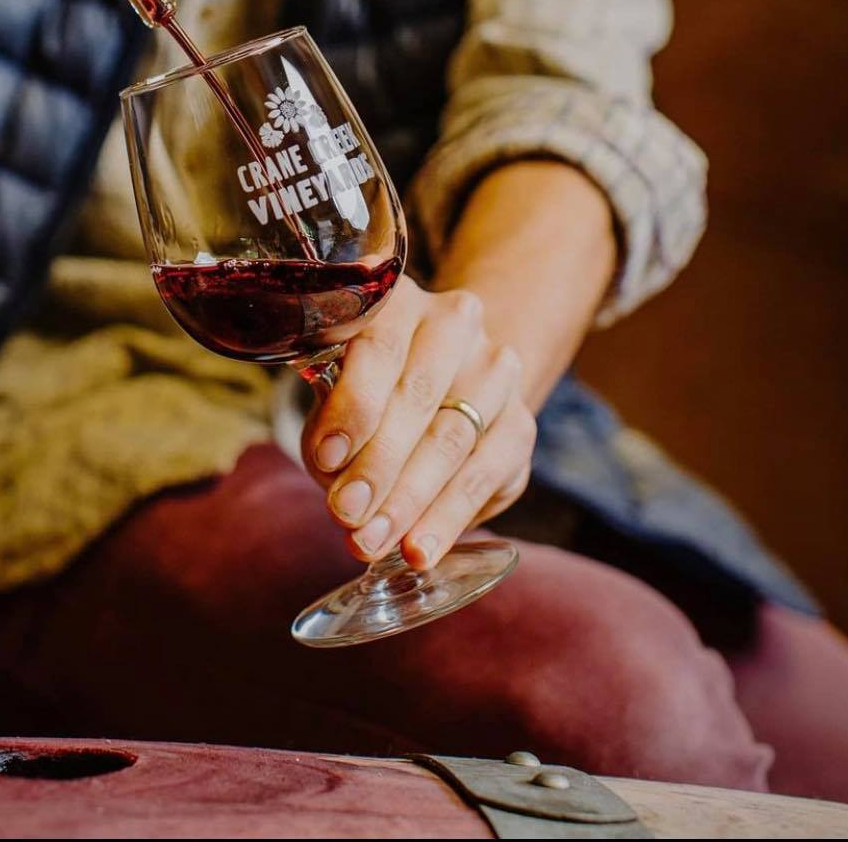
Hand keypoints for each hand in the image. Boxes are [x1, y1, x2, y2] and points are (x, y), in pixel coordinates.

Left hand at [300, 274, 535, 568]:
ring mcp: (495, 369)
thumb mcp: (336, 388)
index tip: (327, 461)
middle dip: (379, 466)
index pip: (380, 347)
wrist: (444, 374)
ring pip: (454, 439)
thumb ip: (331, 425)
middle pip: (419, 398)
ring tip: (375, 543)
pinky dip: (447, 517)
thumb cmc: (368, 385)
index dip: (354, 407)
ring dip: (411, 500)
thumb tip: (334, 475)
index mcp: (398, 298)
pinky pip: (486, 475)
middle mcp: (454, 322)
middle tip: (347, 517)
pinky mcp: (520, 421)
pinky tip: (420, 548)